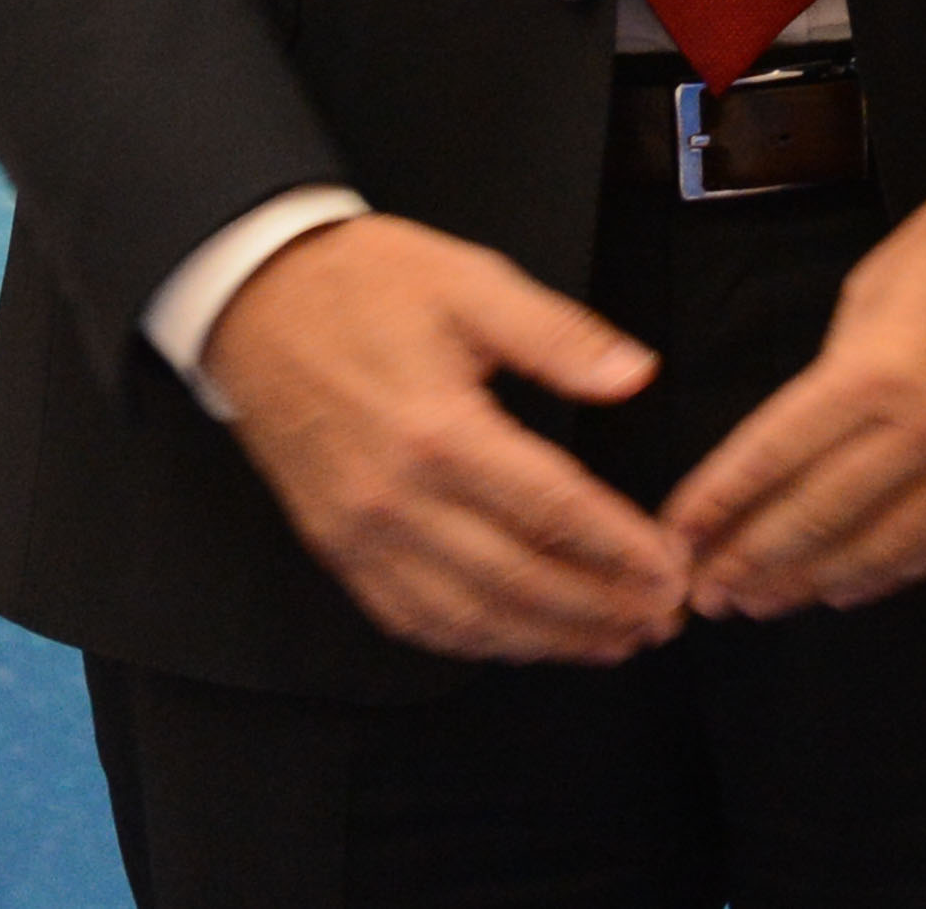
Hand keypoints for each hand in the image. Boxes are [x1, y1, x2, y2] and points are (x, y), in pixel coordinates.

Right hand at [199, 211, 687, 661]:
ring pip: (463, 615)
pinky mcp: (332, 546)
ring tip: (613, 643)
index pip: (552, 510)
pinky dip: (470, 640)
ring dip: (543, 639)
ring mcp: (357, 533)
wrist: (252, 301)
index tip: (673, 570)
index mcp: (440, 431)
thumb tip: (636, 376)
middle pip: (515, 579)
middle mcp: (396, 499)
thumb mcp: (473, 283)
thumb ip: (559, 337)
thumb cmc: (366, 285)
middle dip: (598, 609)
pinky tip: (521, 640)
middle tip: (663, 620)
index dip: (619, 549)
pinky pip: (406, 615)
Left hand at [661, 159, 925, 618]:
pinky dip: (890, 574)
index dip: (718, 506)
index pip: (773, 459)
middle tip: (706, 590)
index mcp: (878, 370)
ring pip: (879, 549)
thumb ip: (836, 370)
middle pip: (816, 519)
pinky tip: (849, 587)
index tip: (679, 534)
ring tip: (762, 601)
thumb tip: (799, 439)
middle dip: (749, 562)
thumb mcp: (877, 283)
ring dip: (810, 583)